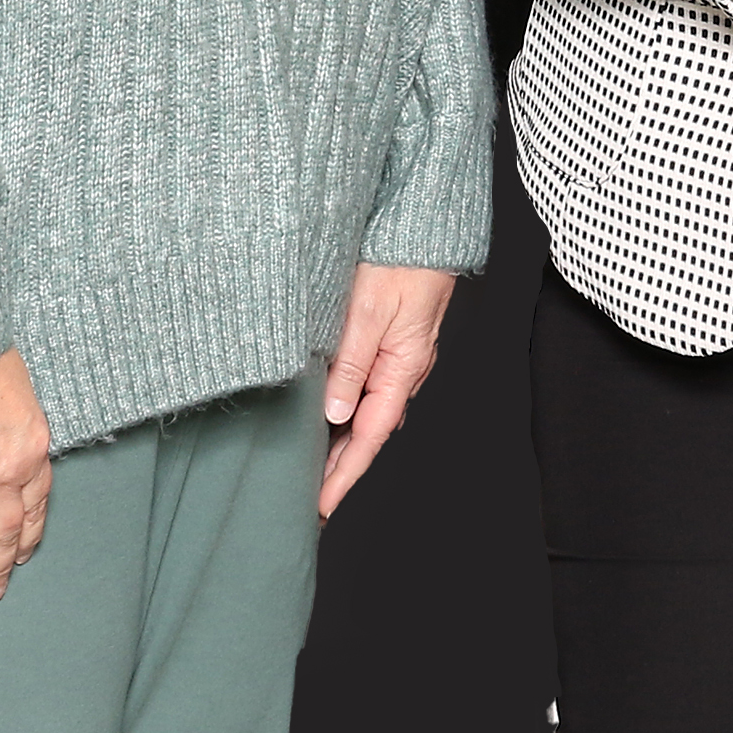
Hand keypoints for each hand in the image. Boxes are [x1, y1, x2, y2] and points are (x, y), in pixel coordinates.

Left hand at [320, 262, 456, 518]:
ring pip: (368, 410)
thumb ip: (350, 364)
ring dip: (342, 439)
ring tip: (313, 465)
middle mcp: (405, 368)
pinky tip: (331, 413)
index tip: (321, 507)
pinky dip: (348, 408)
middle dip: (340, 467)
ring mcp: (401, 355)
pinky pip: (369, 386)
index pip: (368, 437)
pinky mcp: (393, 339)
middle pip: (368, 430)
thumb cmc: (400, 262)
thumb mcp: (367, 312)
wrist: (424, 226)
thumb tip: (335, 413)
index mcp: (403, 368)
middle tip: (308, 498)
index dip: (343, 475)